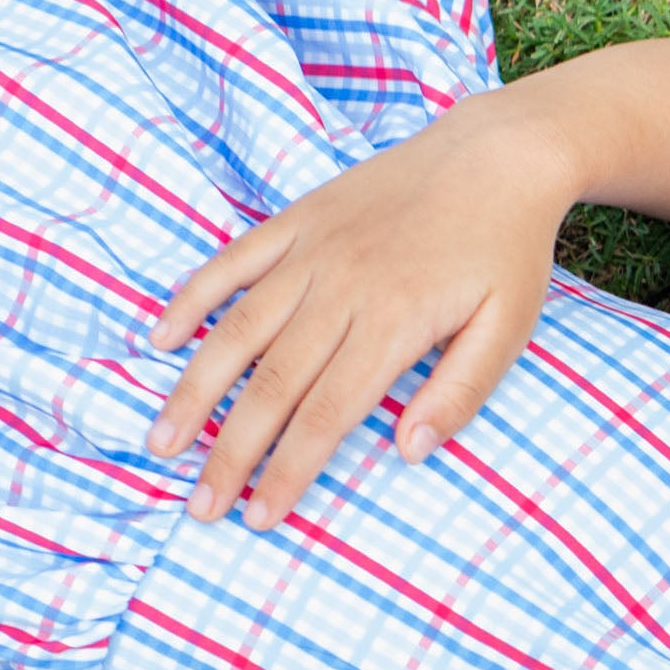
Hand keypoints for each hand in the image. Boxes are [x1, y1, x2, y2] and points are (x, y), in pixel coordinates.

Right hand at [144, 80, 582, 527]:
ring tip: (163, 442)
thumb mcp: (508, 327)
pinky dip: (192, 300)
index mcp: (393, 322)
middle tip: (202, 506)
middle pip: (272, 384)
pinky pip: (232, 263)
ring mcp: (312, 250)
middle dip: (230, 451)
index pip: (326, 414)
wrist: (498, 154)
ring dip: (194, 390)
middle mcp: (341, 287)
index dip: (288, 469)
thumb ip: (459, 392)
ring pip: (236, 329)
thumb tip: (407, 453)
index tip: (260, 515)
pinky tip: (161, 340)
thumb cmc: (507, 250)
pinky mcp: (298, 219)